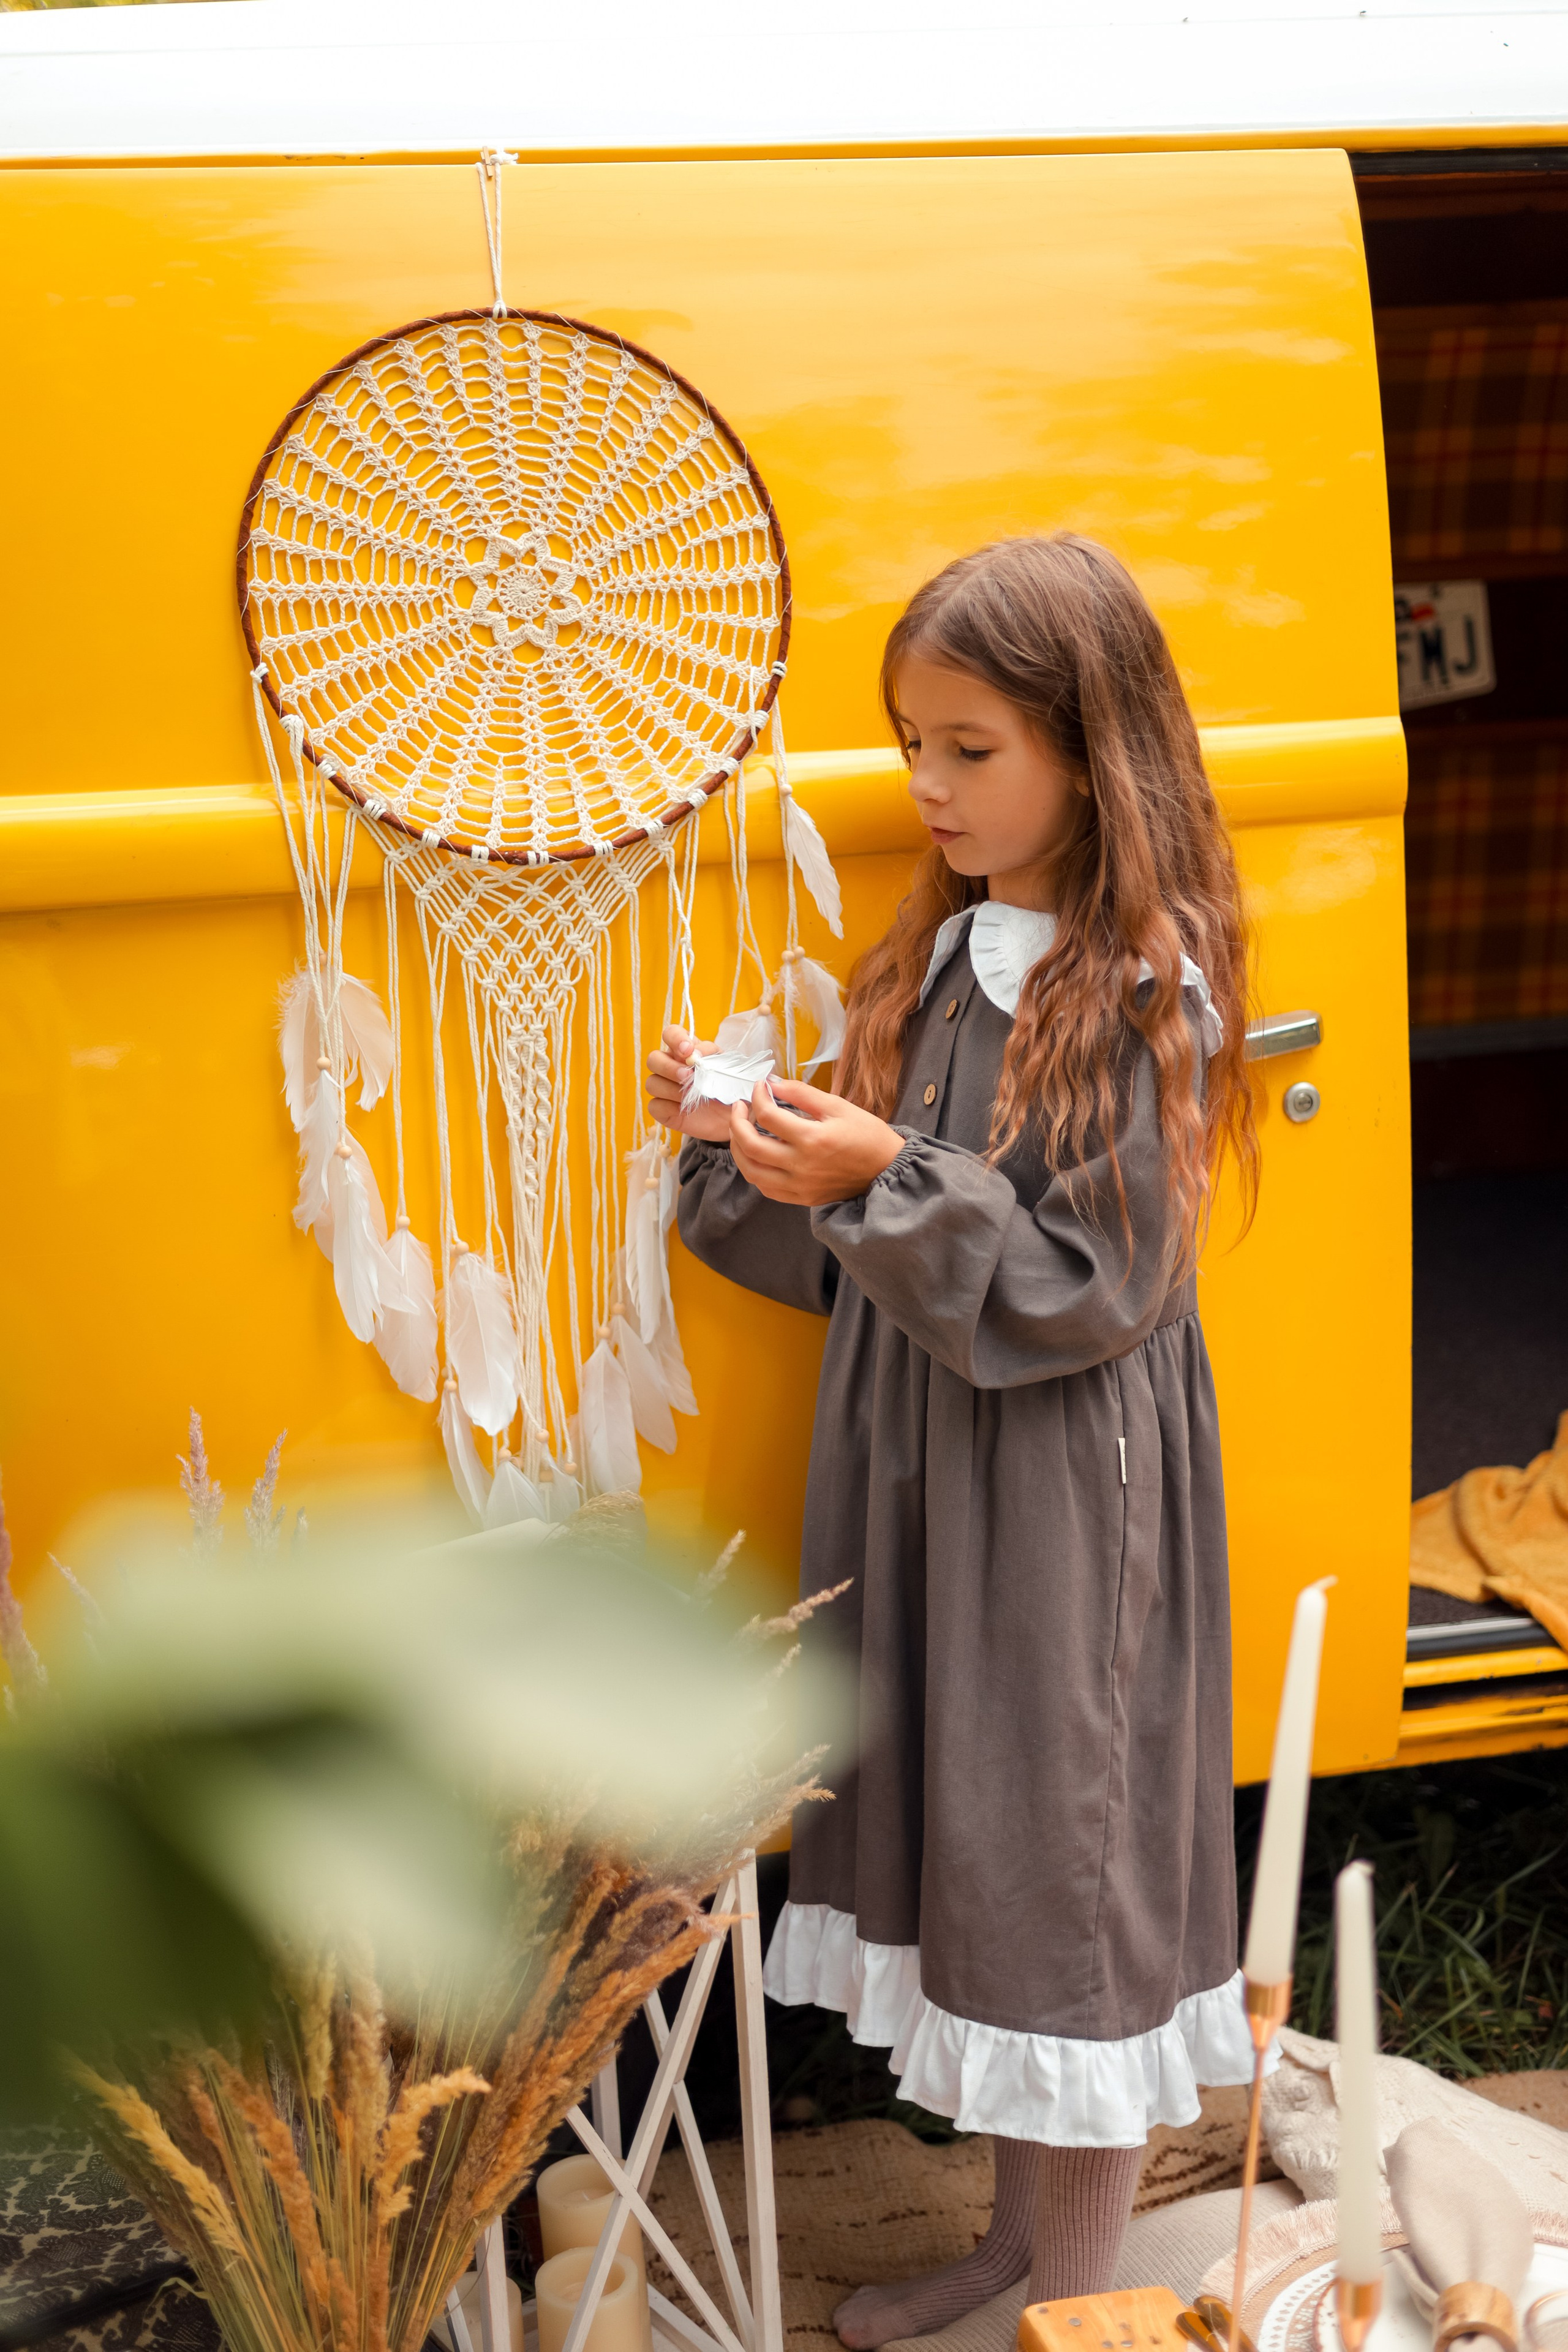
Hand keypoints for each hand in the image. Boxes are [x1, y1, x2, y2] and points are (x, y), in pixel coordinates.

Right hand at [645, 1024, 731, 1142]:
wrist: (734, 1116)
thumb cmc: (729, 1088)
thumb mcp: (728, 1067)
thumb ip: (713, 1055)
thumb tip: (697, 1053)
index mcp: (685, 1051)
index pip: (671, 1034)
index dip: (675, 1039)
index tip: (689, 1051)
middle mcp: (670, 1066)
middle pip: (653, 1058)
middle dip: (669, 1067)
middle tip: (688, 1076)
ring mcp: (664, 1088)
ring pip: (651, 1082)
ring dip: (670, 1089)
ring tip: (689, 1096)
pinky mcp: (662, 1109)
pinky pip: (654, 1105)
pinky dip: (668, 1107)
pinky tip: (683, 1110)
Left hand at [728, 1080, 905, 1206]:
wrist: (887, 1170)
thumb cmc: (867, 1135)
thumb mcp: (839, 1106)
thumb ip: (803, 1093)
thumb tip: (773, 1083)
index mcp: (813, 1139)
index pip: (768, 1115)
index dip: (758, 1096)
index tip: (760, 1087)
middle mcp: (801, 1166)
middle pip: (750, 1145)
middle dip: (737, 1122)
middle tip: (740, 1107)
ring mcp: (799, 1186)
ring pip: (751, 1171)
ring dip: (738, 1149)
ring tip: (741, 1131)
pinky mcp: (801, 1198)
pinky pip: (765, 1188)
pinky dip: (754, 1170)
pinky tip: (756, 1155)